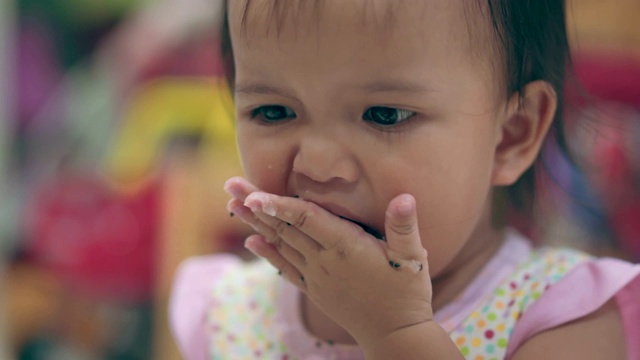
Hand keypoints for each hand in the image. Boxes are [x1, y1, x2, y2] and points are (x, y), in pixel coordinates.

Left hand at [224, 177, 433, 344]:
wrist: (395, 336)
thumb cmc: (407, 293)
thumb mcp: (413, 257)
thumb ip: (405, 226)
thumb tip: (405, 197)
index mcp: (346, 247)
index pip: (306, 220)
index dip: (279, 205)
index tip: (253, 195)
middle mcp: (325, 261)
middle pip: (285, 227)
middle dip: (256, 206)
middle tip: (231, 185)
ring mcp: (317, 276)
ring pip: (281, 244)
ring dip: (256, 224)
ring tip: (233, 206)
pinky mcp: (315, 289)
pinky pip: (286, 268)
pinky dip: (267, 254)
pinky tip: (251, 242)